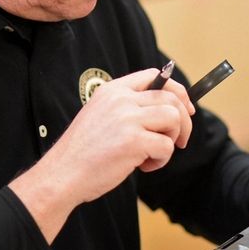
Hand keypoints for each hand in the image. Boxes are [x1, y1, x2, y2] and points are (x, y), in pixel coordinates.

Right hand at [51, 68, 194, 200]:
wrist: (63, 173)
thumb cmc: (83, 151)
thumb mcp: (100, 115)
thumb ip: (127, 107)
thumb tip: (165, 110)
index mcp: (113, 90)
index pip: (154, 76)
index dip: (177, 90)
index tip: (186, 108)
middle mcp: (121, 100)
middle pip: (171, 98)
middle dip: (184, 121)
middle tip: (180, 140)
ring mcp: (128, 119)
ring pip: (174, 119)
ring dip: (171, 140)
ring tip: (153, 154)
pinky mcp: (134, 141)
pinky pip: (166, 147)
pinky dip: (161, 160)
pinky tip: (143, 166)